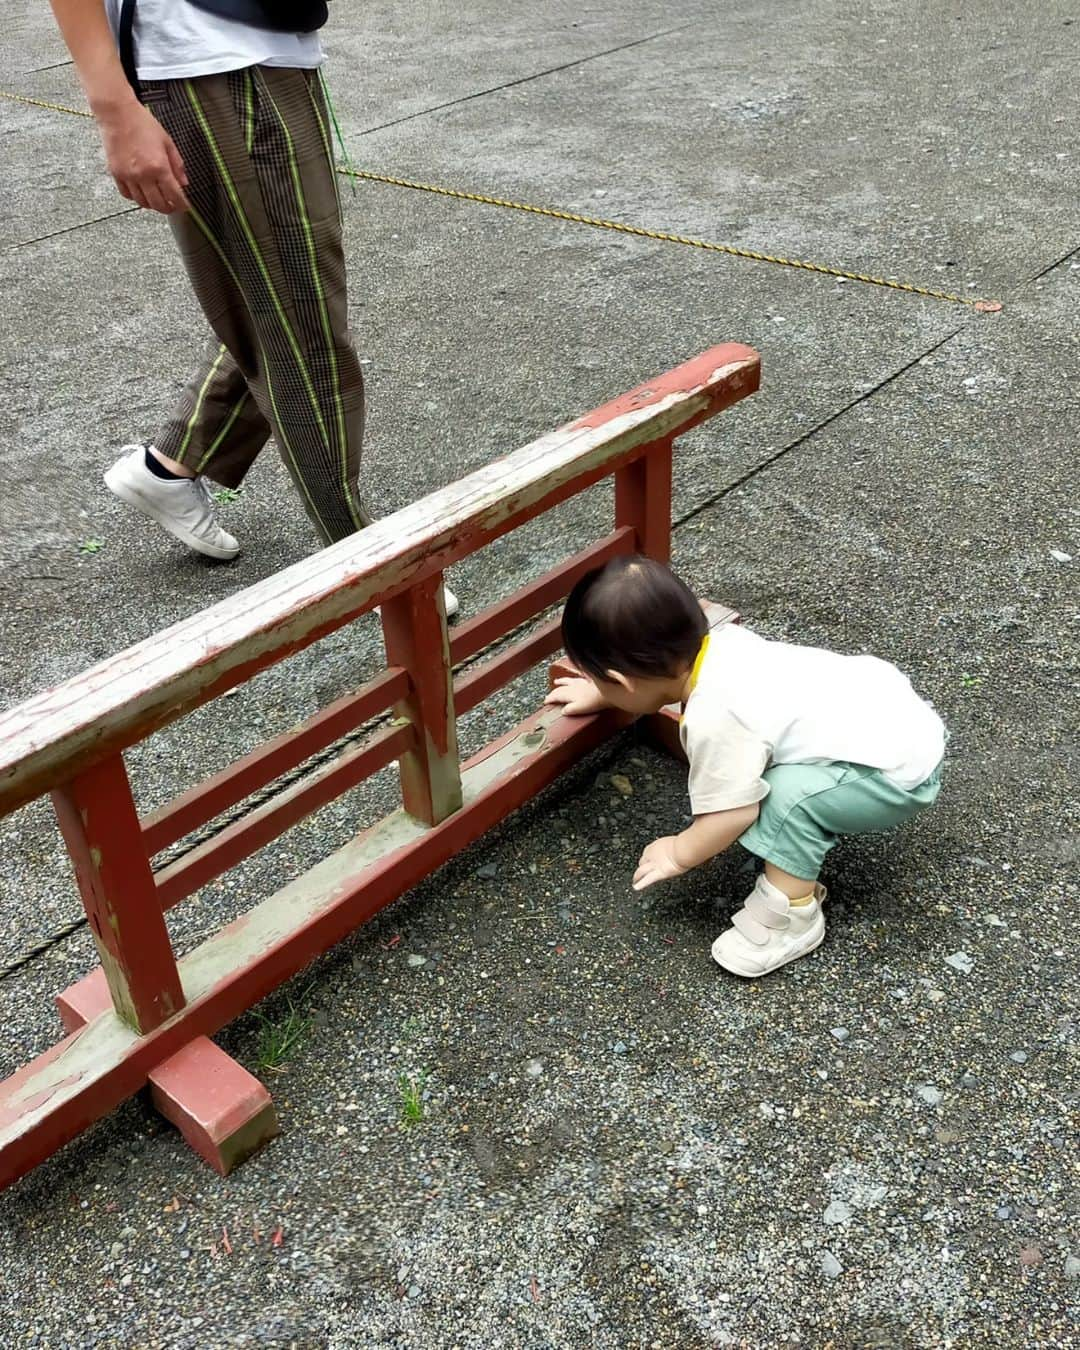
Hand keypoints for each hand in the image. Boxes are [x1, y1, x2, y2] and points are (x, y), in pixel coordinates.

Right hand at [99, 99, 189, 213]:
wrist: (117, 113)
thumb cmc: (141, 123)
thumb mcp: (167, 142)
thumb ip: (177, 165)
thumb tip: (184, 182)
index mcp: (159, 167)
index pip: (174, 196)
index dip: (182, 205)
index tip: (185, 206)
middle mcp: (143, 175)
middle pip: (159, 204)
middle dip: (169, 208)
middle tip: (173, 206)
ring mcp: (128, 176)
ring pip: (143, 203)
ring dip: (153, 204)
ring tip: (158, 199)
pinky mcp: (116, 174)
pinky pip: (127, 195)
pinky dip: (136, 198)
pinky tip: (142, 192)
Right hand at [544, 675, 607, 716]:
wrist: (608, 690)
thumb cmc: (594, 700)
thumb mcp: (579, 708)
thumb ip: (569, 710)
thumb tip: (563, 711)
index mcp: (569, 694)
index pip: (556, 695)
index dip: (550, 698)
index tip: (546, 701)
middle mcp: (574, 687)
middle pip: (561, 688)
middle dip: (554, 692)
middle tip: (549, 695)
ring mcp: (582, 683)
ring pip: (568, 681)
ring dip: (562, 681)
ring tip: (558, 681)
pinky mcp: (590, 681)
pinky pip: (579, 678)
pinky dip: (576, 679)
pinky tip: (578, 678)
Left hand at [632, 836, 686, 890]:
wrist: (682, 850)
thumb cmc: (683, 844)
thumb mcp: (675, 843)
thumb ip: (673, 847)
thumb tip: (679, 848)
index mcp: (657, 846)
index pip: (648, 851)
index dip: (647, 857)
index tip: (648, 859)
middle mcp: (653, 854)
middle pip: (643, 861)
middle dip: (641, 866)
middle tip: (639, 870)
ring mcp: (654, 865)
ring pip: (642, 870)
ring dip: (638, 876)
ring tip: (635, 881)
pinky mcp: (658, 873)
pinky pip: (647, 879)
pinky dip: (641, 884)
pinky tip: (636, 887)